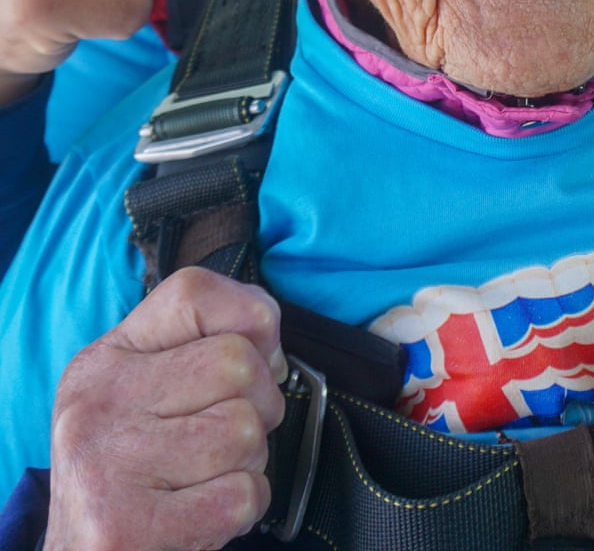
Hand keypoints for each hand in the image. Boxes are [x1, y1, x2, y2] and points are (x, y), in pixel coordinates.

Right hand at [44, 267, 288, 550]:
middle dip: (259, 404)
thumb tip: (271, 348)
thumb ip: (205, 346)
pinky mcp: (123, 528)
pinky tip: (201, 514)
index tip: (252, 359)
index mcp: (105, 359)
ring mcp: (104, 464)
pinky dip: (242, 509)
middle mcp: (96, 402)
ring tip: (206, 478)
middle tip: (224, 437)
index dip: (251, 319)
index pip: (195, 292)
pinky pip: (241, 495)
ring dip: (249, 461)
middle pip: (238, 363)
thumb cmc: (139, 470)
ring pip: (245, 430)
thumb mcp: (150, 392)